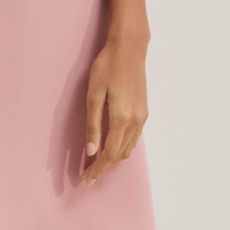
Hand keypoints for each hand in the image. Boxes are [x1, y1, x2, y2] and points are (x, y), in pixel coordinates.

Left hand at [81, 33, 148, 183]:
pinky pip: (133, 138)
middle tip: (87, 175)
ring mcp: (142, 117)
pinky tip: (110, 146)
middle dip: (103, 168)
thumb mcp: (94, 95)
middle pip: (119, 155)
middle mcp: (135, 122)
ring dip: (113, 159)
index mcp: (121, 119)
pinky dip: (121, 148)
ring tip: (96, 165)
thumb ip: (93, 124)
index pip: (108, 154)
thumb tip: (91, 151)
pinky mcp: (144, 111)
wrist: (129, 48)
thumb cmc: (107, 67)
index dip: (96, 170)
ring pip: (128, 149)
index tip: (85, 180)